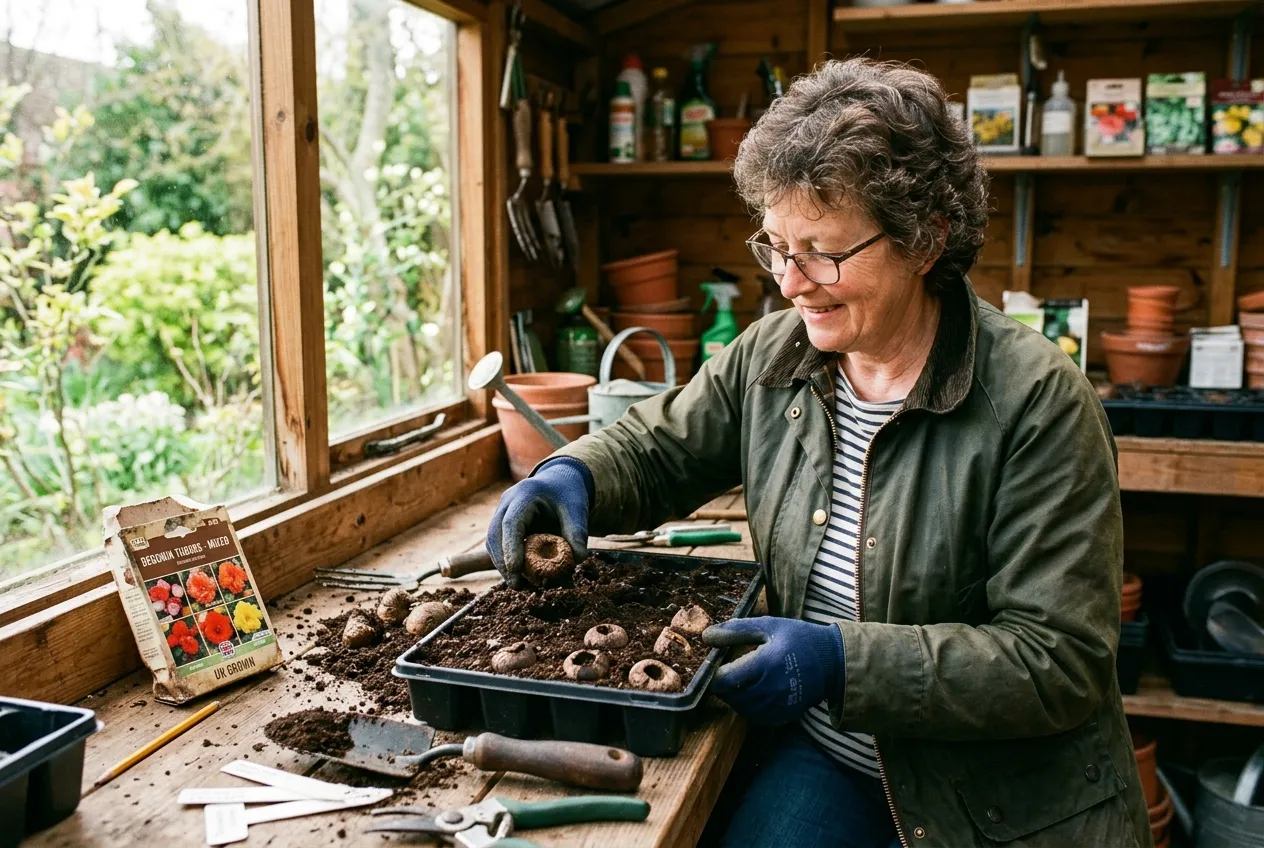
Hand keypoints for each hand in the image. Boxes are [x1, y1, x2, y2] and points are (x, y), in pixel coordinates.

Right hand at [485, 458, 592, 588]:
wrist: (560, 482)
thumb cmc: (568, 496)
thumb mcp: (577, 510)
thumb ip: (578, 533)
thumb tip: (577, 560)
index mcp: (525, 494)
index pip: (511, 523)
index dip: (511, 548)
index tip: (516, 571)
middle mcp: (507, 502)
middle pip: (495, 535)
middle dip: (503, 562)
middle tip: (517, 586)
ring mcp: (501, 511)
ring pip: (492, 542)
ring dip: (502, 564)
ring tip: (520, 585)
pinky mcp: (501, 523)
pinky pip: (497, 544)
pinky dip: (505, 560)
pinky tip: (519, 575)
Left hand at [701, 616, 844, 725]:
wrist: (832, 662)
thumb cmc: (798, 639)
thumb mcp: (768, 625)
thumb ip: (735, 631)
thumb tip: (706, 636)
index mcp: (765, 664)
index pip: (724, 681)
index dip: (713, 676)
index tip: (714, 666)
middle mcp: (771, 689)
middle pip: (730, 697)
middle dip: (724, 685)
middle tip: (728, 671)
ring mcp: (778, 706)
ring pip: (741, 709)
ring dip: (735, 697)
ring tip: (742, 680)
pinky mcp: (784, 715)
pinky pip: (756, 717)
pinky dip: (749, 707)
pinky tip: (755, 692)